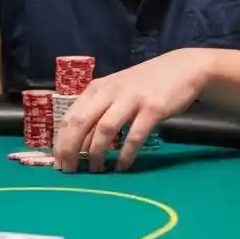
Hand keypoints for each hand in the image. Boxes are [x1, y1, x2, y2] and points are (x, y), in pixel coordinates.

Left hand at [54, 49, 210, 172]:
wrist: (183, 67)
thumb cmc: (144, 84)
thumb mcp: (115, 93)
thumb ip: (98, 113)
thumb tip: (79, 145)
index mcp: (96, 88)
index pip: (69, 117)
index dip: (60, 142)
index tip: (57, 163)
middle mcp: (109, 92)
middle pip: (81, 123)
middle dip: (71, 149)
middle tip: (69, 170)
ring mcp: (131, 99)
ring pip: (105, 129)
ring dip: (96, 153)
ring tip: (95, 171)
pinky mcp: (153, 108)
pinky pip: (135, 135)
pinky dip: (126, 154)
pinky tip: (121, 167)